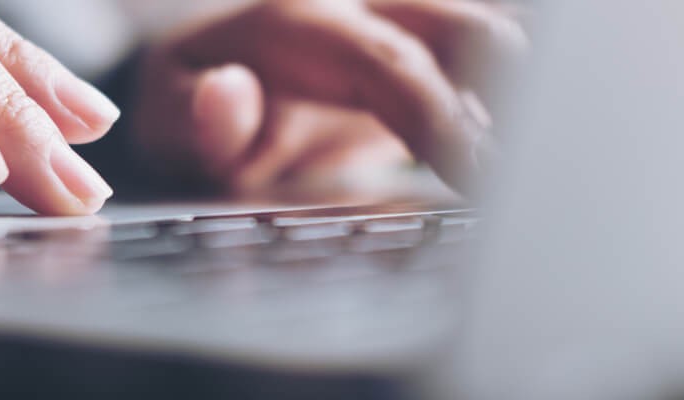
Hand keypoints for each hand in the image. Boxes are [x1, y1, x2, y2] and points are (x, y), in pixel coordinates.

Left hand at [134, 0, 523, 196]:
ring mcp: (399, 26)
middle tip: (515, 184)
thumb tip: (230, 94)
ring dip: (519, 102)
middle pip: (471, 29)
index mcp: (299, 22)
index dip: (441, 119)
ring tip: (519, 175)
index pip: (391, 63)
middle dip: (510, 102)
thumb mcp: (164, 122)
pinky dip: (510, 107)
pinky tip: (508, 160)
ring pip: (493, 37)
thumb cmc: (187, 106)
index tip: (481, 176)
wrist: (205, 84)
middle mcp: (360, 7)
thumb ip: (193, 119)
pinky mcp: (424, 56)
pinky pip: (487, 68)